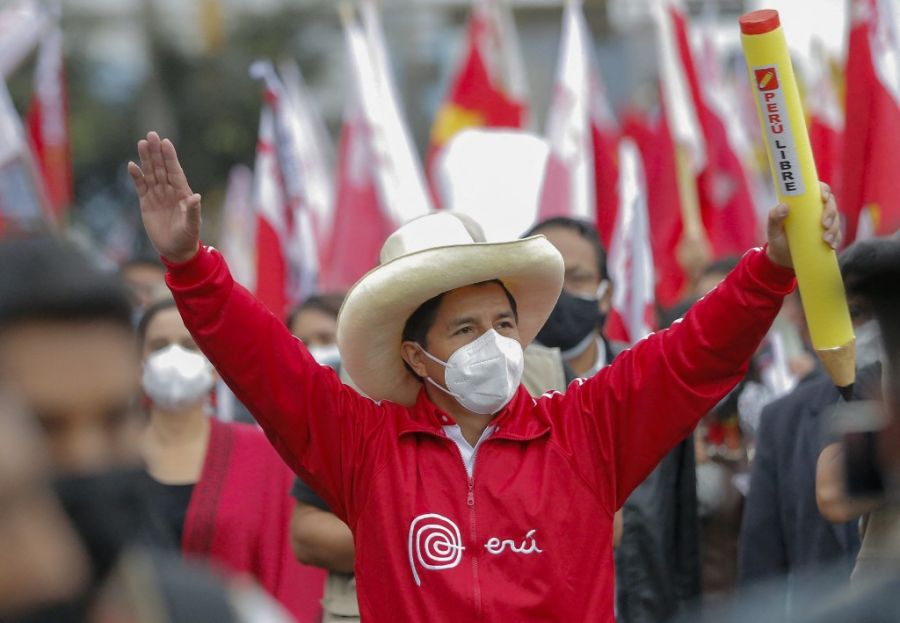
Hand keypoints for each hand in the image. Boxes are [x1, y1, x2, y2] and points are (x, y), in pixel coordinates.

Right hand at [128, 132, 200, 263]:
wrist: (176, 249)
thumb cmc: (188, 237)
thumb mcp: (192, 225)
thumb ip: (193, 211)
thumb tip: (196, 197)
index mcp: (182, 193)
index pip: (175, 171)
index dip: (170, 158)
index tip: (166, 143)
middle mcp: (169, 190)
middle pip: (161, 168)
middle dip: (157, 152)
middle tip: (151, 135)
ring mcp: (157, 195)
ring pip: (151, 173)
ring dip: (146, 159)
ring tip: (142, 143)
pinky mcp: (146, 202)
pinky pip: (141, 186)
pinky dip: (136, 176)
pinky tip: (132, 165)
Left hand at [766, 182, 840, 268]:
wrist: (781, 258)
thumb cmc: (777, 239)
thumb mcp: (773, 229)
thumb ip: (774, 218)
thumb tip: (783, 206)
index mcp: (803, 204)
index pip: (818, 190)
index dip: (824, 190)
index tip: (823, 198)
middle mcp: (815, 211)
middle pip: (830, 204)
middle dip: (831, 213)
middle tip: (824, 225)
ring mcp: (823, 223)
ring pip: (836, 220)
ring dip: (834, 229)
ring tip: (826, 240)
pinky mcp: (827, 235)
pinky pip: (837, 235)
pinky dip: (836, 239)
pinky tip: (832, 245)